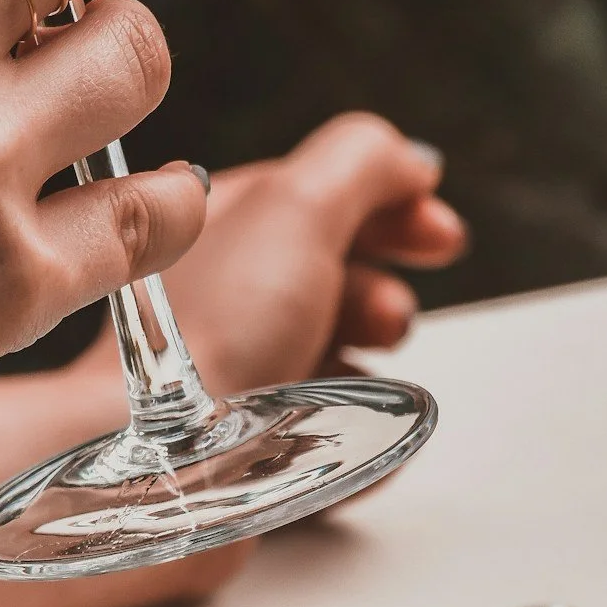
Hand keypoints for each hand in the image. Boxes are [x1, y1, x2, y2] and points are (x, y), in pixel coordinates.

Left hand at [77, 114, 463, 401]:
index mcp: (225, 217)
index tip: (440, 232)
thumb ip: (361, 163)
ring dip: (370, 350)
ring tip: (354, 367)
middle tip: (388, 313)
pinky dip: (355, 415)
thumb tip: (409, 159)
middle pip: (339, 267)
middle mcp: (228, 283)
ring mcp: (239, 356)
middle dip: (382, 285)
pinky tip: (350, 420)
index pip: (321, 193)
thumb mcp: (298, 207)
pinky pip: (331, 414)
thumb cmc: (220, 326)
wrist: (166, 448)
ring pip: (340, 342)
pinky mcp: (253, 426)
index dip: (390, 203)